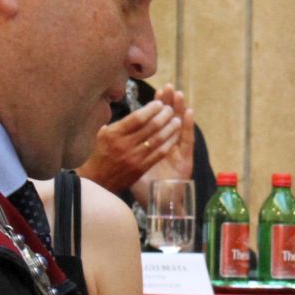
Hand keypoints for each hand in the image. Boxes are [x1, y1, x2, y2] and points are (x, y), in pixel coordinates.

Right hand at [83, 94, 182, 191]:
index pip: (138, 118)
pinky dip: (169, 142)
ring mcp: (134, 157)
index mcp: (114, 133)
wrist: (98, 180)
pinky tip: (175, 136)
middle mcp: (124, 145)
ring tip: (176, 120)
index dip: (151, 109)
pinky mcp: (142, 168)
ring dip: (170, 128)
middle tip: (170, 109)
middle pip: (150, 126)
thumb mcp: (104, 133)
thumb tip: (139, 110)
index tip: (159, 103)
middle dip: (164, 115)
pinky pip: (159, 153)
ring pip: (157, 139)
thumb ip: (120, 122)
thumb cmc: (102, 153)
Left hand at [127, 86, 196, 206]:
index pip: (156, 123)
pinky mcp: (186, 161)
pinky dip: (188, 126)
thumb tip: (106, 132)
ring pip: (179, 127)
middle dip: (168, 103)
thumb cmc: (142, 189)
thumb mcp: (129, 167)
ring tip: (177, 94)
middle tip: (167, 87)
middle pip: (169, 120)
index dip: (156, 108)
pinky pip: (187, 141)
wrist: (158, 207)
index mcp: (155, 148)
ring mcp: (179, 154)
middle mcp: (169, 148)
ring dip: (179, 109)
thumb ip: (125, 151)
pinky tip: (188, 113)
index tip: (155, 94)